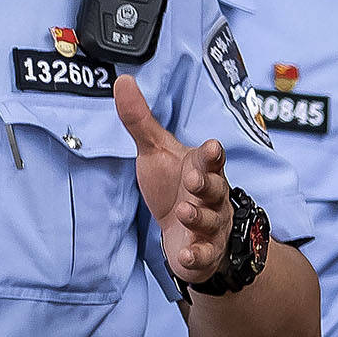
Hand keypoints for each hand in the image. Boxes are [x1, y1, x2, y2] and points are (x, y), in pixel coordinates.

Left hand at [116, 74, 232, 285]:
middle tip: (192, 182)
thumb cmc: (171, 186)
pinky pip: (206, 255)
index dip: (211, 155)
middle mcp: (212, 196)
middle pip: (215, 188)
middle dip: (206, 184)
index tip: (210, 148)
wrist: (182, 233)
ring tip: (183, 212)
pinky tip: (187, 255)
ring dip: (199, 216)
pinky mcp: (205, 252)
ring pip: (211, 220)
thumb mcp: (154, 153)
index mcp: (202, 168)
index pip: (211, 159)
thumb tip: (122, 80)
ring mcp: (211, 225)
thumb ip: (140, 120)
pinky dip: (198, 256)